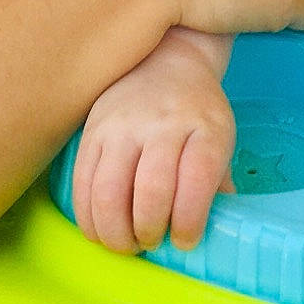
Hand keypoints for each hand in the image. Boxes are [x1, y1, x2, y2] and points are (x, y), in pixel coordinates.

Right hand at [72, 32, 235, 252]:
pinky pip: (82, 183)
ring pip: (109, 192)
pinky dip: (88, 217)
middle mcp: (162, 125)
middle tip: (152, 242)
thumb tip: (217, 229)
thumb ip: (217, 182)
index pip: (196, 182)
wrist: (165, 60)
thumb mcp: (221, 137)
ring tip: (126, 242)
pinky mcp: (91, 131)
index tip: (184, 240)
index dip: (188, 222)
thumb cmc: (196, 111)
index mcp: (203, 128)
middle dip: (149, 231)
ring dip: (116, 231)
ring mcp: (122, 126)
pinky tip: (100, 230)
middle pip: (150, 191)